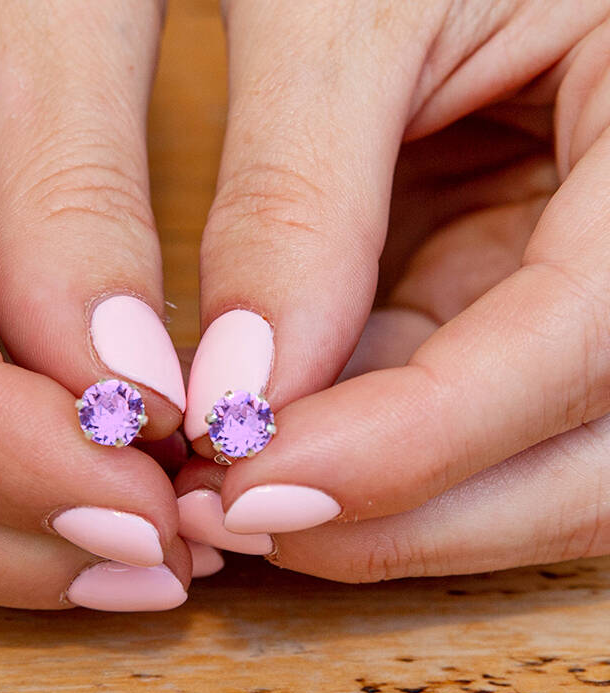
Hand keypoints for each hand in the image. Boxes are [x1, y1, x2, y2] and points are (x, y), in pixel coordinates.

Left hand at [178, 0, 609, 578]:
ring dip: (389, 513)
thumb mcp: (352, 8)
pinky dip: (372, 460)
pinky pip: (468, 428)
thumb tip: (236, 390)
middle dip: (409, 519)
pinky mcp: (526, 311)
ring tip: (241, 501)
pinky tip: (277, 447)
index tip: (256, 483)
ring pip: (537, 475)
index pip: (586, 343)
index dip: (417, 442)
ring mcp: (595, 295)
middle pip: (591, 467)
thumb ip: (293, 196)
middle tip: (241, 523)